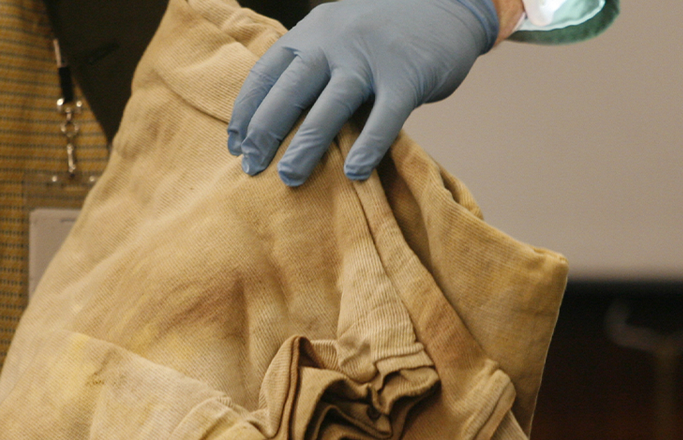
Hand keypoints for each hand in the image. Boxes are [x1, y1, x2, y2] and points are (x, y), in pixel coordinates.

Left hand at [228, 0, 499, 184]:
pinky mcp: (408, 76)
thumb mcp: (334, 37)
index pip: (265, 74)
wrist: (446, 4)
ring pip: (330, 105)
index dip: (247, 112)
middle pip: (289, 91)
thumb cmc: (379, 35)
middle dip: (265, 132)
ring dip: (306, 145)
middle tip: (251, 168)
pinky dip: (369, 146)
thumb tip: (270, 123)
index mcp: (309, 34)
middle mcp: (334, 42)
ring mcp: (371, 58)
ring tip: (290, 178)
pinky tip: (354, 172)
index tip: (236, 146)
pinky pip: (384, 116)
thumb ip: (306, 68)